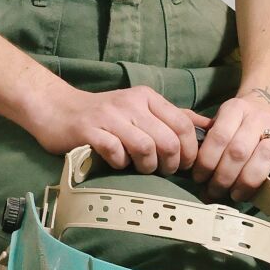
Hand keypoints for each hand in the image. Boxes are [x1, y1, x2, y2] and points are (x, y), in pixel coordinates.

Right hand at [29, 77, 204, 175]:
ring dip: (147, 166)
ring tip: (140, 168)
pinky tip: (116, 163)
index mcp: (148, 98)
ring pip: (146, 148)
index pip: (184, 125)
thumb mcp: (142, 110)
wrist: (59, 110)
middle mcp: (132, 103)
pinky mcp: (90, 131)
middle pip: (168, 140)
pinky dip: (120, 164)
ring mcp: (110, 117)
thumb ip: (175, 117)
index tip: (182, 165)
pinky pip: (116, 153)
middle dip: (170, 164)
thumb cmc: (105, 116)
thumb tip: (210, 126)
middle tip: (162, 171)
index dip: (189, 151)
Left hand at [190, 84, 269, 194]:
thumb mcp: (220, 119)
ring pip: (263, 159)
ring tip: (234, 195)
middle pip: (239, 151)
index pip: (219, 137)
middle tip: (214, 192)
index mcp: (236, 108)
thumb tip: (189, 166)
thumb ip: (206, 138)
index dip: (207, 162)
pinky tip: (265, 196)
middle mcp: (260, 117)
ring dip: (245, 183)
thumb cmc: (239, 122)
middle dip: (223, 177)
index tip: (200, 179)